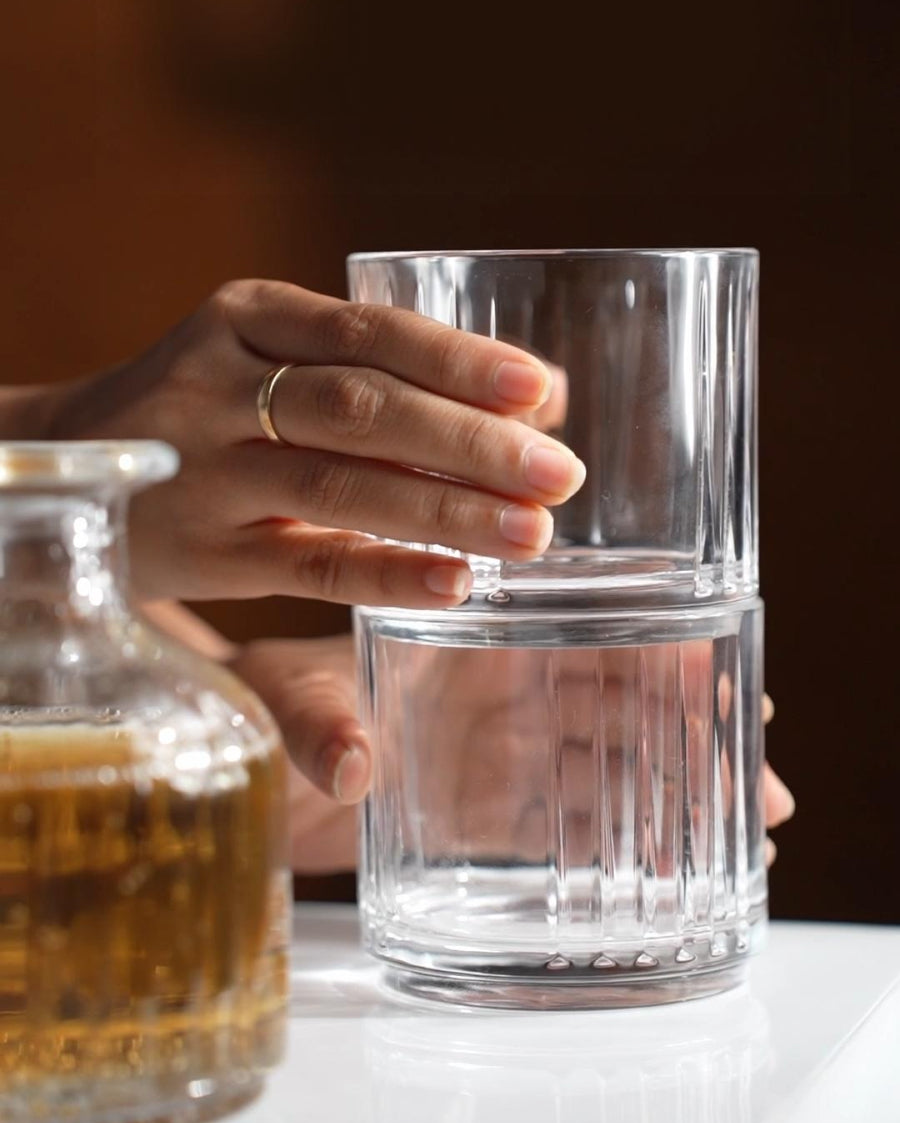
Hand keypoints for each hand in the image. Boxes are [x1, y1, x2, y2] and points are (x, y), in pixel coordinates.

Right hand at [45, 280, 583, 605]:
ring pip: (340, 483)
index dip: (459, 361)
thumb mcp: (272, 362)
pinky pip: (307, 563)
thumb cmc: (208, 410)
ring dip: (446, 509)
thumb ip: (388, 374)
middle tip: (560, 474)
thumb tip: (543, 394)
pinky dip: (385, 572)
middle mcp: (221, 382)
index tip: (539, 390)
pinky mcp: (203, 550)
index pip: (370, 332)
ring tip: (531, 532)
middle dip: (470, 442)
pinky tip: (453, 583)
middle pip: (363, 406)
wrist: (65, 460)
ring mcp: (206, 469)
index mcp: (251, 318)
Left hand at [228, 631, 792, 876]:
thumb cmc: (254, 700)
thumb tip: (352, 765)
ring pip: (607, 764)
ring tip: (744, 828)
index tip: (724, 682)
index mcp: (469, 639)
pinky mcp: (480, 810)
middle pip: (617, 705)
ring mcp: (495, 753)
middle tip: (759, 779)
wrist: (229, 758)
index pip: (581, 634)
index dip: (658, 655)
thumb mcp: (279, 698)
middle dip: (692, 735)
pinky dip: (621, 837)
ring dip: (675, 791)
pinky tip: (672, 860)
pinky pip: (566, 821)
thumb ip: (315, 723)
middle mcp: (496, 690)